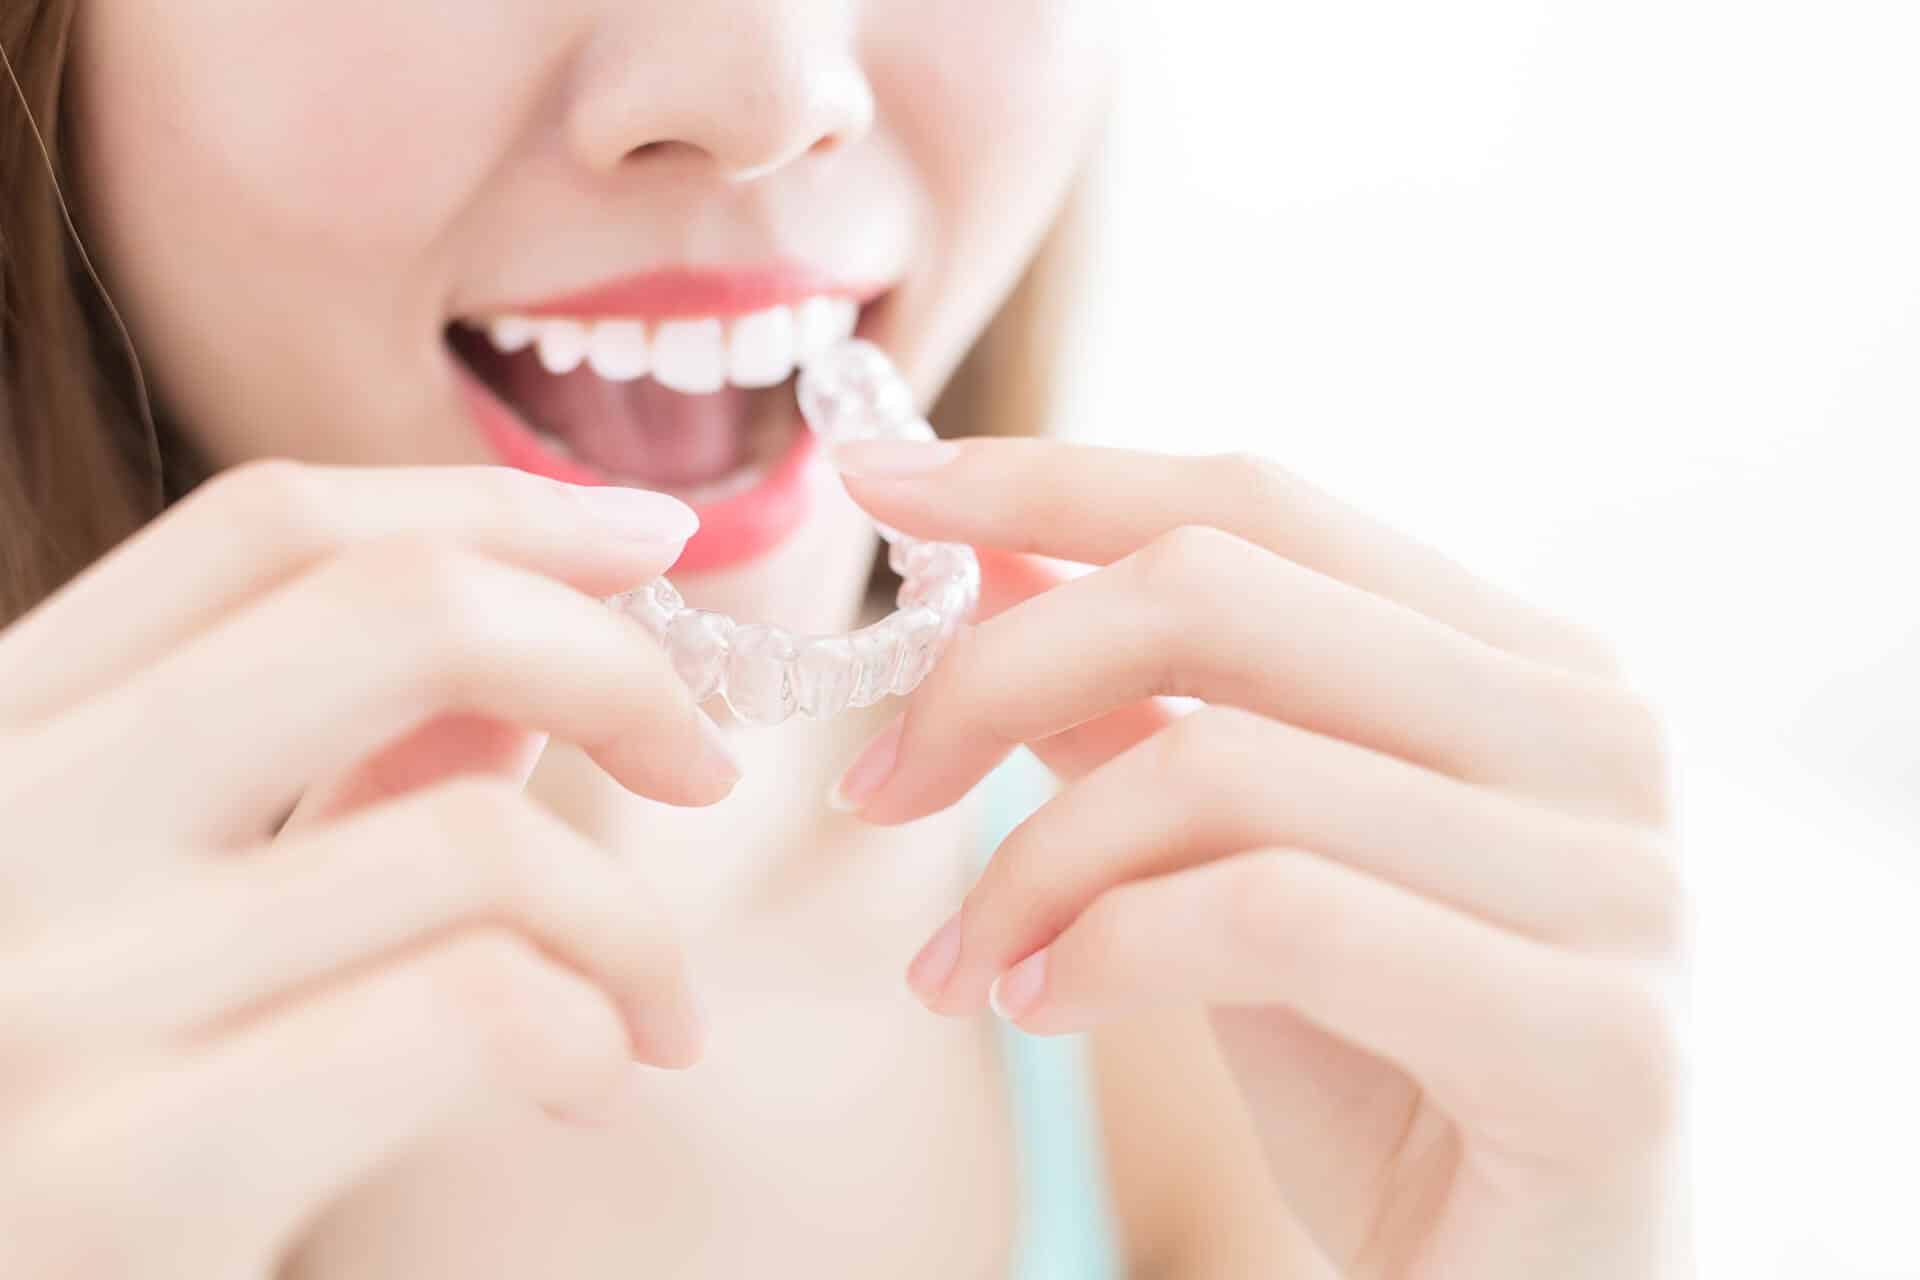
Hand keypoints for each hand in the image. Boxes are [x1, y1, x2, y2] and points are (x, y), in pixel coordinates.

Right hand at [0, 461, 734, 1277]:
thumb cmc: (89, 1154)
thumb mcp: (161, 933)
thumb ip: (318, 794)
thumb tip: (512, 689)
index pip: (265, 530)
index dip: (490, 507)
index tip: (646, 546)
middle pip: (386, 609)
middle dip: (610, 664)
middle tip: (703, 764)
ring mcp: (38, 995)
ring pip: (474, 835)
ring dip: (631, 923)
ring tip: (653, 1011)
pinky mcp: (115, 1178)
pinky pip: (470, 1006)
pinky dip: (589, 1028)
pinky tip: (587, 1086)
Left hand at [830, 438, 1688, 1278]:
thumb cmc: (1393, 1085)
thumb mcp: (1242, 876)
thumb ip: (1150, 720)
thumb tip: (999, 571)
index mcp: (1524, 666)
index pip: (1257, 506)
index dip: (1050, 480)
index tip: (879, 480)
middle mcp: (1593, 737)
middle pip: (1220, 591)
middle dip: (997, 674)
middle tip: (877, 786)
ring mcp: (1616, 880)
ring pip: (1224, 764)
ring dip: (1031, 864)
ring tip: (962, 964)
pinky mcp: (1595, 1039)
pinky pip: (1274, 916)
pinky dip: (1110, 950)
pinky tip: (1042, 1008)